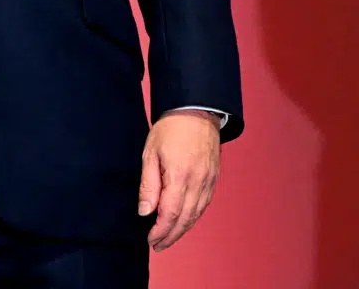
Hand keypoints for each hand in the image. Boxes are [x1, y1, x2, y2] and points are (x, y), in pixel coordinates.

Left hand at [139, 110, 221, 251]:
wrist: (196, 113)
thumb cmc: (170, 130)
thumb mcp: (150, 153)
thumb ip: (149, 184)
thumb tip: (145, 212)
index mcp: (180, 176)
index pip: (170, 213)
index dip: (160, 230)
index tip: (150, 239)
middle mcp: (198, 183)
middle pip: (185, 218)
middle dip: (171, 235)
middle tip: (157, 245)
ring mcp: (208, 182)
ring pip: (196, 214)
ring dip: (182, 229)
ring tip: (168, 238)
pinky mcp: (213, 180)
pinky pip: (203, 205)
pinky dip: (193, 217)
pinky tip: (183, 221)